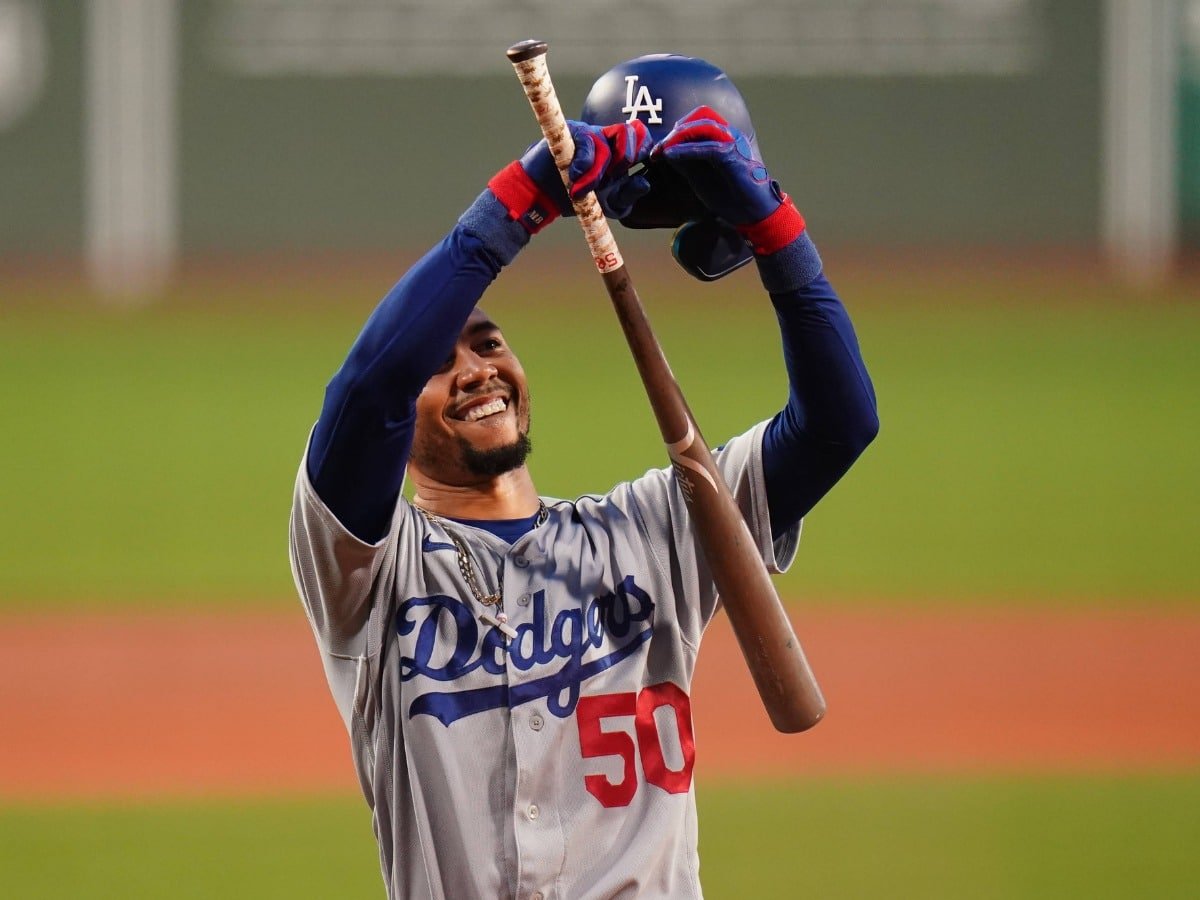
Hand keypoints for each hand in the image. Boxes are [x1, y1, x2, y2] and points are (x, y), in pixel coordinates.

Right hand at [489, 121, 651, 232]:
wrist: (542, 197)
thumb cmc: (577, 198)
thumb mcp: (607, 204)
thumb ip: (627, 196)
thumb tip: (645, 183)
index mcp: (619, 152)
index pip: (642, 138)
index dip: (645, 150)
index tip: (634, 171)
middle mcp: (606, 138)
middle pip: (630, 132)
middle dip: (623, 160)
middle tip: (608, 180)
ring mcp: (588, 133)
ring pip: (606, 144)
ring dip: (597, 173)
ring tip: (581, 191)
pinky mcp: (571, 132)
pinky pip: (586, 142)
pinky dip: (584, 165)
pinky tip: (574, 178)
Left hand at [651, 105, 780, 225]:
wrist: (753, 213)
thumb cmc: (730, 196)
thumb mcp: (699, 177)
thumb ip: (685, 163)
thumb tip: (665, 152)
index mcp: (723, 137)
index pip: (696, 121)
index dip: (675, 132)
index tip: (657, 150)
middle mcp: (729, 134)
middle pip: (697, 118)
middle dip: (673, 133)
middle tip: (656, 150)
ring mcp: (732, 142)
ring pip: (701, 127)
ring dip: (677, 138)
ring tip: (661, 151)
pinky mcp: (733, 155)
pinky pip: (707, 147)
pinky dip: (686, 150)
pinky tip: (671, 156)